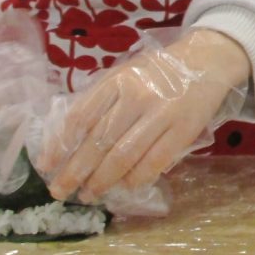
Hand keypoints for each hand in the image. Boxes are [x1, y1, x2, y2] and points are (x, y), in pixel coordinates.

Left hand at [37, 29, 249, 202]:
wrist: (207, 59)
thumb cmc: (159, 71)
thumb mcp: (125, 74)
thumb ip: (100, 100)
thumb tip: (69, 139)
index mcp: (117, 81)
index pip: (81, 116)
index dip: (60, 144)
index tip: (47, 166)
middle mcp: (137, 96)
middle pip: (98, 142)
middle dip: (75, 171)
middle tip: (60, 191)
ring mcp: (161, 113)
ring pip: (123, 156)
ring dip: (102, 181)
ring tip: (88, 195)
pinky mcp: (183, 129)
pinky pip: (154, 162)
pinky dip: (136, 178)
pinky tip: (125, 187)